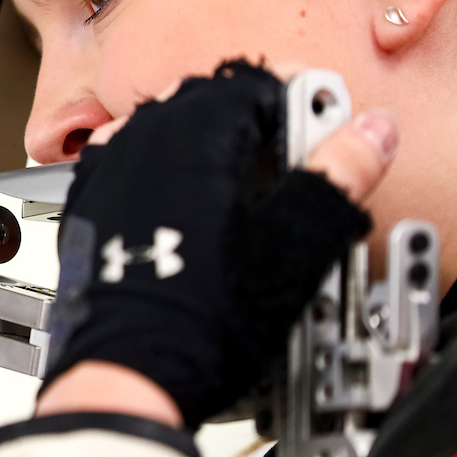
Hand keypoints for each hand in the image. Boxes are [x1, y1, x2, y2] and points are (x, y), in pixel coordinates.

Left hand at [36, 62, 395, 427]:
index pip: (256, 82)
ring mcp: (106, 168)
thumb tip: (368, 134)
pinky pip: (128, 157)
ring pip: (166, 124)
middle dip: (255, 117)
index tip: (323, 125)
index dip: (300, 99)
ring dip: (208, 139)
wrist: (128, 373)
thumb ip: (336, 177)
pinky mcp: (88, 202)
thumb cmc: (198, 322)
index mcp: (190, 134)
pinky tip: (184, 198)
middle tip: (292, 155)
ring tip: (242, 180)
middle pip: (208, 98)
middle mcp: (138, 138)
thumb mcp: (292, 246)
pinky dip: (162, 164)